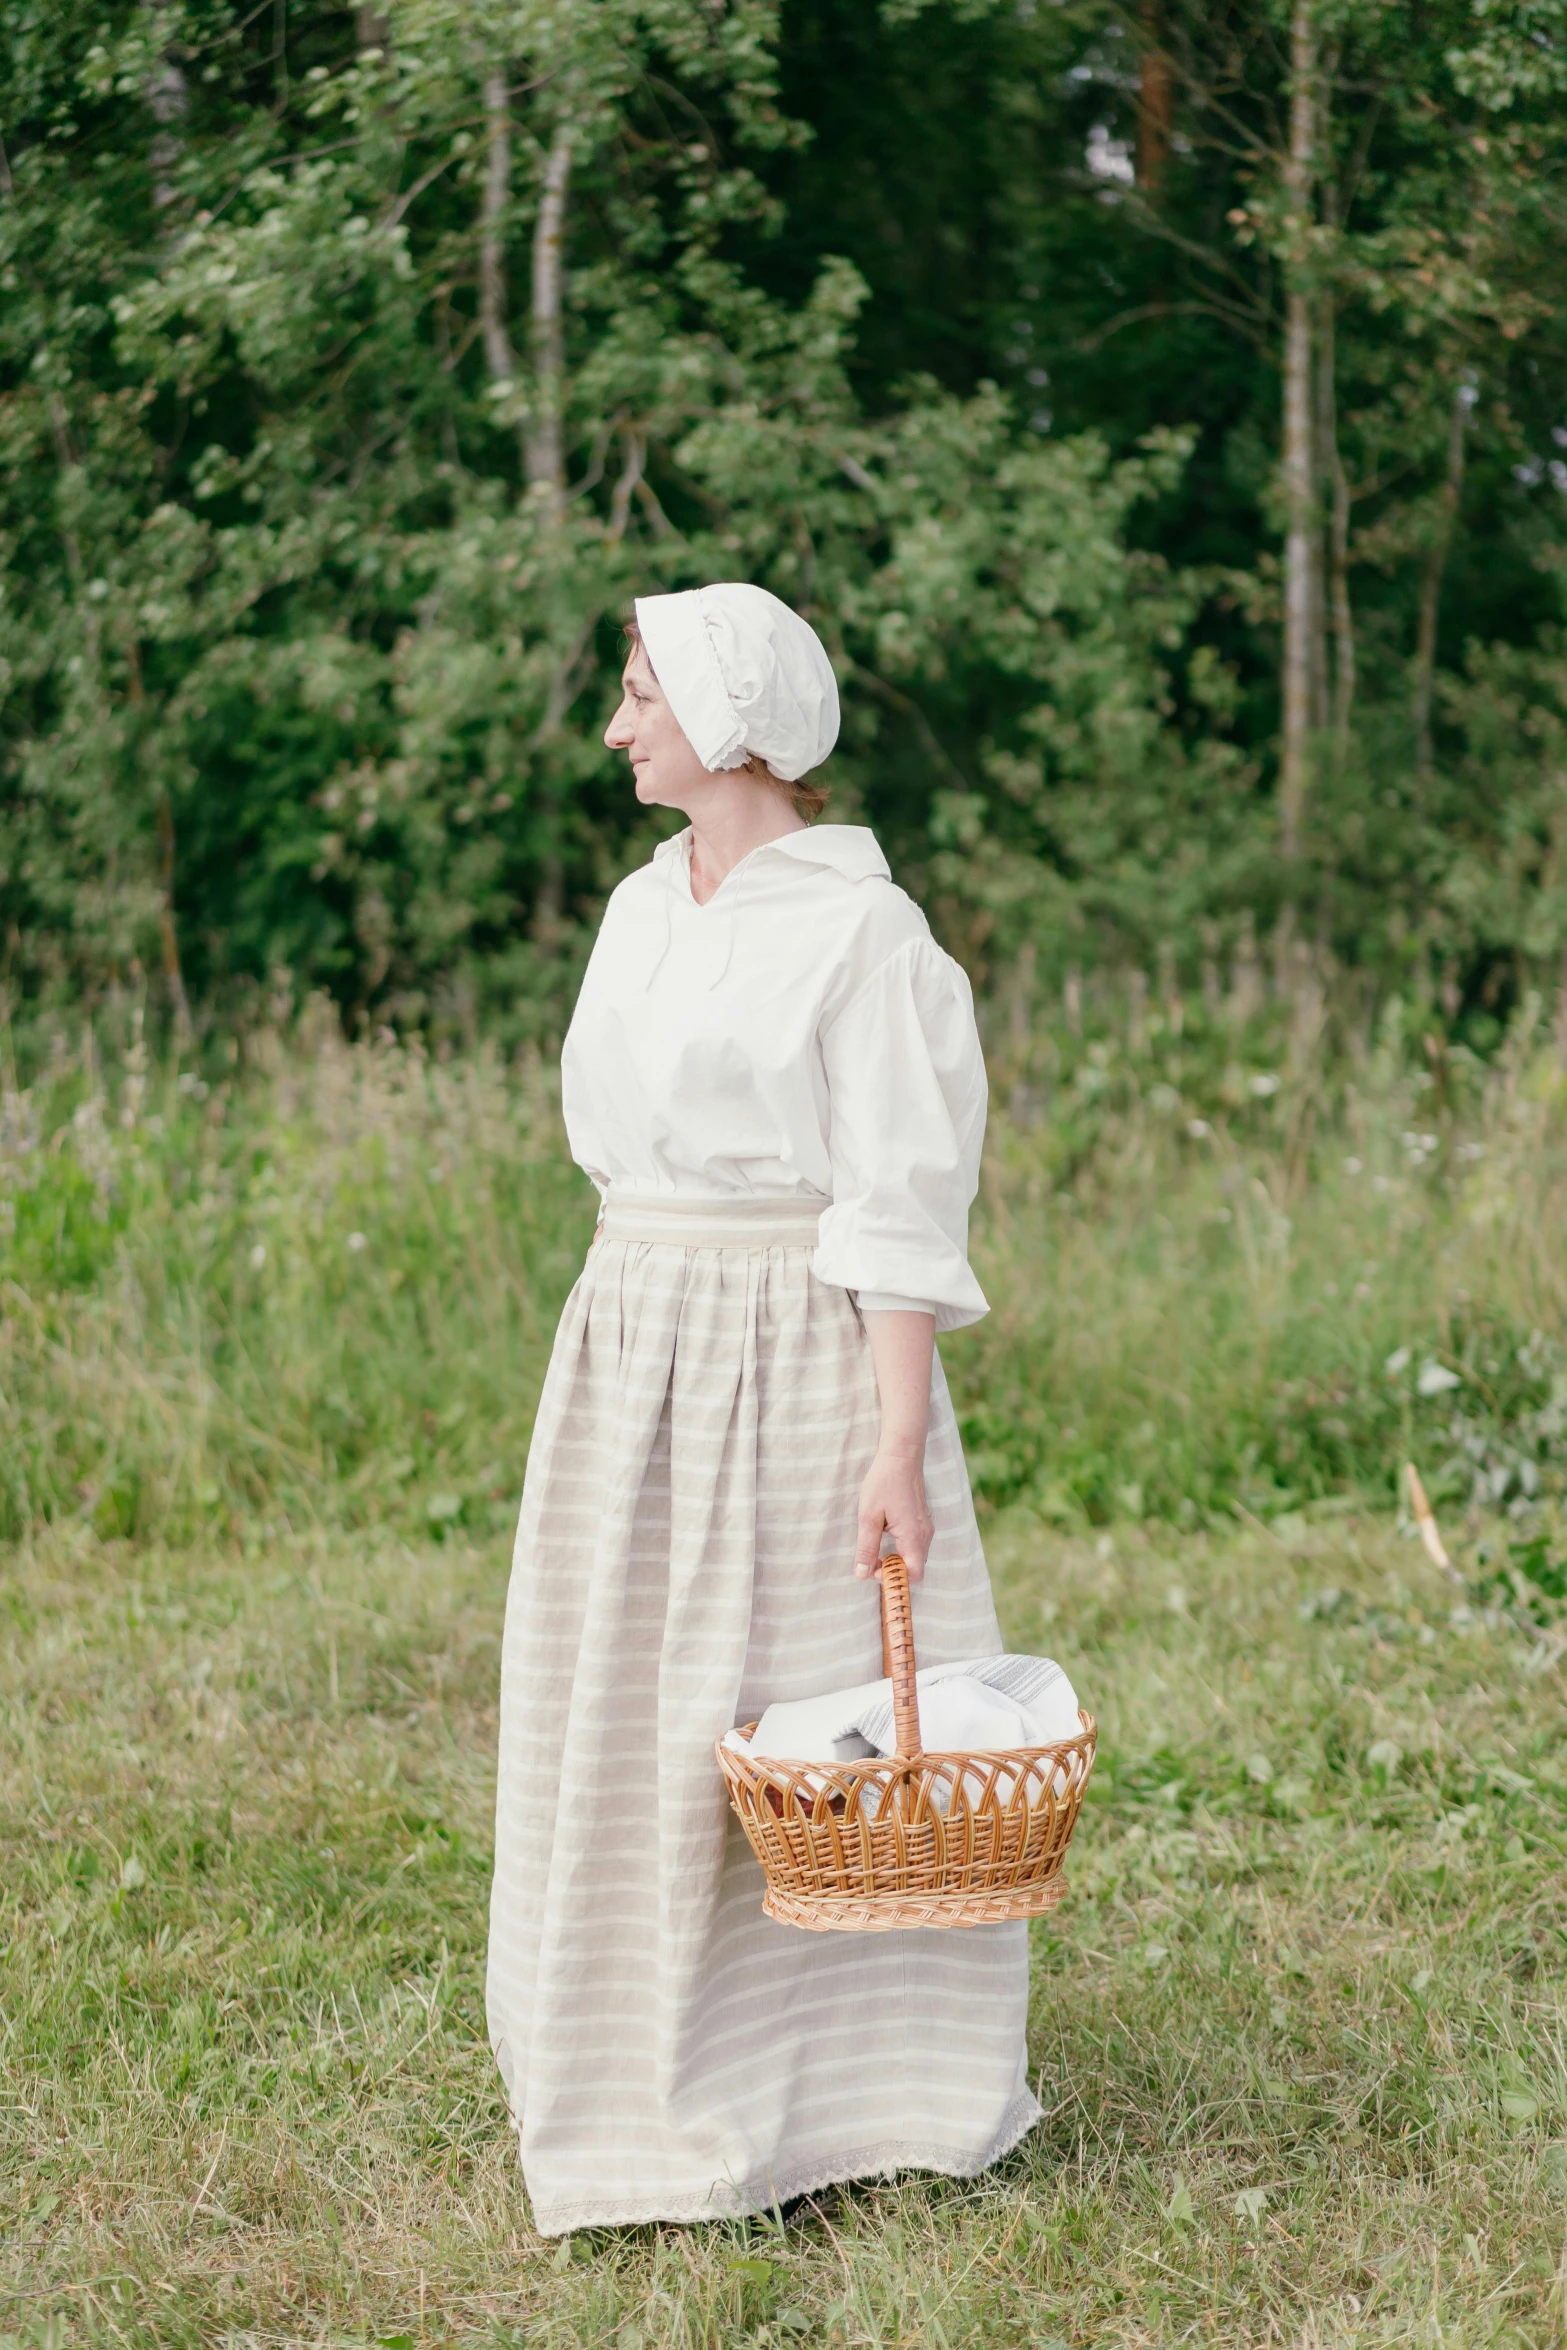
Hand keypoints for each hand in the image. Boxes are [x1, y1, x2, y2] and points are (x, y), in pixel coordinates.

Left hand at [854, 1438, 932, 1582]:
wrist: (901, 1455)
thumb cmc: (884, 1482)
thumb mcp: (869, 1517)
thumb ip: (867, 1548)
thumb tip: (862, 1574)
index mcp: (913, 1537)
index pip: (914, 1575)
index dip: (894, 1579)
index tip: (873, 1568)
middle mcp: (925, 1535)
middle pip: (914, 1568)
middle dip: (893, 1570)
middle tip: (871, 1558)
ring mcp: (926, 1527)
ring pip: (915, 1556)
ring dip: (896, 1558)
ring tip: (876, 1543)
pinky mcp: (923, 1521)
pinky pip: (915, 1544)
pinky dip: (901, 1548)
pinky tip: (886, 1532)